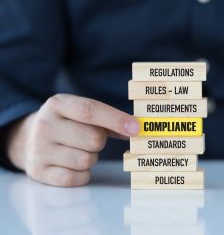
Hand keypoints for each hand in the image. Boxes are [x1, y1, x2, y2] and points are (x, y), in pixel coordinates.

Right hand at [6, 94, 138, 186]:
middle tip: (90, 139)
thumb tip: (135, 130)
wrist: (28, 139)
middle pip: (93, 139)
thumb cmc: (66, 124)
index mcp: (58, 104)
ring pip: (86, 160)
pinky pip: (76, 178)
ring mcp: (39, 150)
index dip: (116, 120)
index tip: (136, 128)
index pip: (90, 111)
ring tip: (79, 150)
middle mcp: (45, 125)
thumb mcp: (81, 113)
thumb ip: (109, 120)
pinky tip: (72, 164)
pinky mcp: (39, 172)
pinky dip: (82, 174)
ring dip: (91, 158)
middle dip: (99, 141)